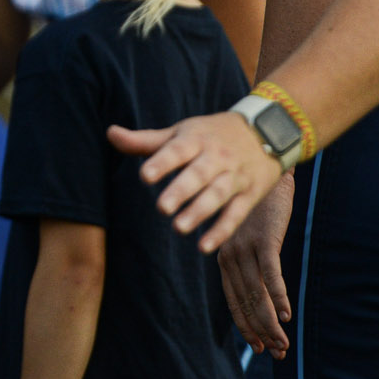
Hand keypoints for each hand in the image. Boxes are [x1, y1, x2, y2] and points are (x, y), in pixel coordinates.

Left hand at [107, 113, 284, 252]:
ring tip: (178, 228)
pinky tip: (204, 247)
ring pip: (218, 195)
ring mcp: (235, 176)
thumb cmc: (212, 134)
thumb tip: (109, 133)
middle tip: (161, 208)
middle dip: (181, 191)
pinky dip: (222, 230)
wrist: (269, 131)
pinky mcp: (249, 194)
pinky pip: (236, 214)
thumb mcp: (181, 132)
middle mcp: (216, 158)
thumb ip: (146, 140)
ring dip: (200, 212)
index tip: (145, 176)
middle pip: (199, 175)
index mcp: (195, 140)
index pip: (177, 151)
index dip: (162, 162)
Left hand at [219, 172, 294, 355]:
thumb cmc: (257, 202)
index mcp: (225, 255)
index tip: (259, 346)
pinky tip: (287, 313)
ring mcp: (246, 247)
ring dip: (271, 321)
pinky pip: (271, 272)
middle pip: (246, 301)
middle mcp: (231, 253)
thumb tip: (262, 286)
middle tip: (276, 353)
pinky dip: (278, 294)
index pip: (235, 298)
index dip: (246, 324)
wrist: (262, 164)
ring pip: (258, 293)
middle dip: (260, 330)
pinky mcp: (264, 238)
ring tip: (283, 344)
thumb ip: (252, 258)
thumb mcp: (249, 232)